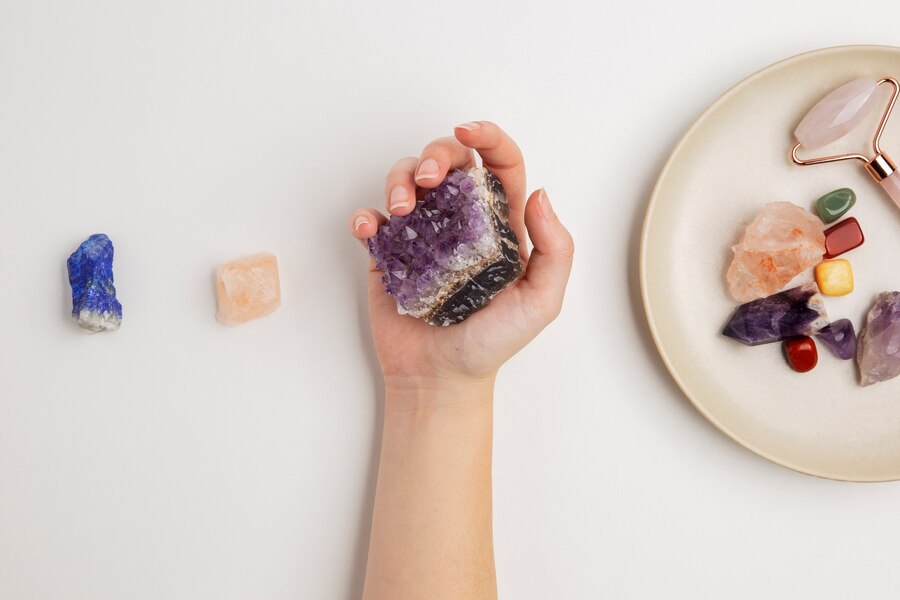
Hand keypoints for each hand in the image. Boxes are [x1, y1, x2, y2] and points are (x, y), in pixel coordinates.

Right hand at [349, 122, 573, 388]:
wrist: (440, 378)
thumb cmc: (492, 343)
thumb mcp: (540, 302)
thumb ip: (555, 250)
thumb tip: (541, 194)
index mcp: (501, 223)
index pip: (499, 164)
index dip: (487, 136)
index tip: (467, 130)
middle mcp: (461, 220)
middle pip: (448, 159)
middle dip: (434, 153)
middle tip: (427, 181)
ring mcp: (423, 234)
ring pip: (407, 179)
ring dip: (398, 179)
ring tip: (399, 209)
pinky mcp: (390, 253)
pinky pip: (373, 219)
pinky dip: (366, 215)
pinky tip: (367, 228)